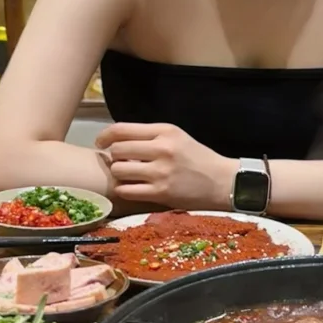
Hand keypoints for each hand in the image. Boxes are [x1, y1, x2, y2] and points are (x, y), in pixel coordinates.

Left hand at [96, 122, 235, 208]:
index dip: (105, 136)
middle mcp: (162, 149)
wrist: (221, 181)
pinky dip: (124, 189)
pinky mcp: (161, 192)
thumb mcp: (177, 137)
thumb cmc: (197, 158)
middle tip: (120, 162)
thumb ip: (150, 136)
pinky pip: (126, 190)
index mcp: (165, 131)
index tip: (100, 143)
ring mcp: (160, 172)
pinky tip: (131, 188)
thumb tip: (117, 140)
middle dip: (114, 156)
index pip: (122, 129)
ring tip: (127, 175)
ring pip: (119, 170)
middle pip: (117, 149)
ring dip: (118, 173)